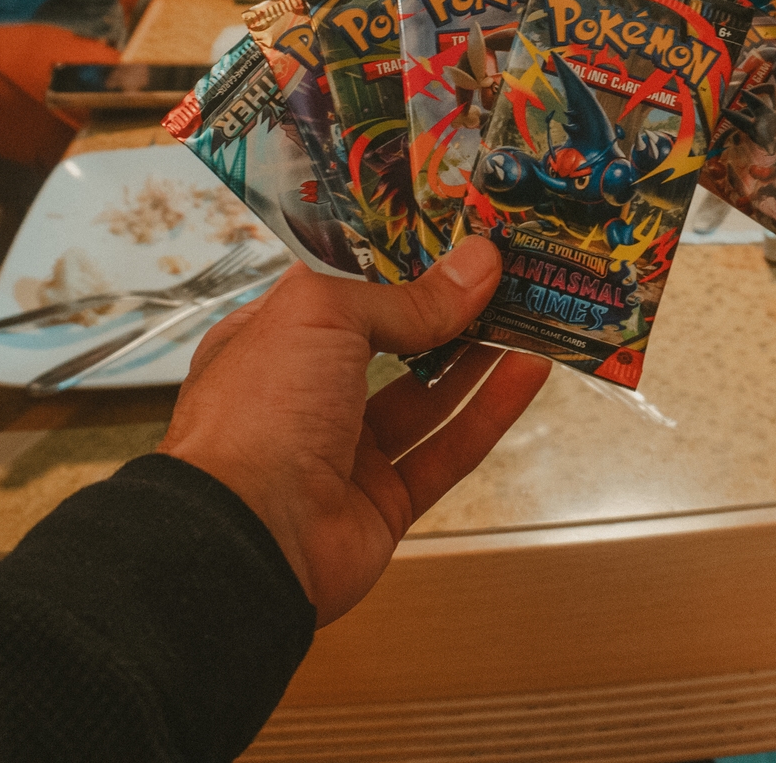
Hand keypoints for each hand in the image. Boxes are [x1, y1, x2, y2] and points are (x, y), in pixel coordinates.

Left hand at [158, 238, 548, 624]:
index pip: (340, 291)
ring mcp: (344, 452)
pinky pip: (446, 450)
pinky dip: (489, 412)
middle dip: (446, 308)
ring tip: (528, 312)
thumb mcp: (321, 317)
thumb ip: (403, 296)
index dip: (397, 262)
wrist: (247, 540)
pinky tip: (528, 372)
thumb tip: (476, 266)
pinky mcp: (385, 503)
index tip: (454, 236)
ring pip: (424, 396)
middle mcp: (305, 394)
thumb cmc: (259, 412)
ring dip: (477, 356)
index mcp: (270, 341)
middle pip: (390, 342)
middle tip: (504, 271)